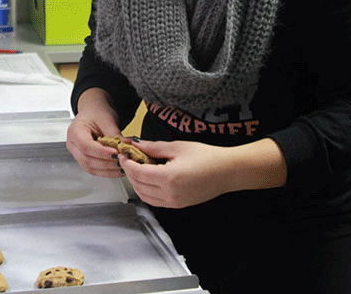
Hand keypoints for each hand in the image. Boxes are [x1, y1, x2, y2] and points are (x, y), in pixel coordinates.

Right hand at [66, 88, 123, 177]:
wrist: (94, 111)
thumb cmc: (97, 112)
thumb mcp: (107, 120)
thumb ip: (115, 135)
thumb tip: (126, 147)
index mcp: (75, 131)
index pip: (86, 146)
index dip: (101, 152)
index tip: (116, 153)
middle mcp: (72, 144)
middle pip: (87, 160)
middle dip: (107, 164)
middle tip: (122, 161)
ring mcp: (76, 153)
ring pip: (90, 168)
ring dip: (108, 170)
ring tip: (123, 167)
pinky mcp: (84, 159)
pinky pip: (94, 169)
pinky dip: (107, 171)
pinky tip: (117, 169)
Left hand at [119, 138, 287, 207]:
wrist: (227, 172)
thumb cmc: (206, 156)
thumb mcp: (177, 147)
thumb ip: (154, 147)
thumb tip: (135, 144)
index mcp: (168, 178)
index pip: (138, 173)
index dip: (127, 163)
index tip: (122, 154)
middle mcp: (170, 194)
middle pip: (138, 185)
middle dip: (129, 172)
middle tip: (127, 159)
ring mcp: (174, 202)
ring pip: (145, 196)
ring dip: (136, 183)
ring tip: (136, 168)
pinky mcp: (178, 205)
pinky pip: (155, 201)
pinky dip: (146, 191)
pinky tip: (147, 179)